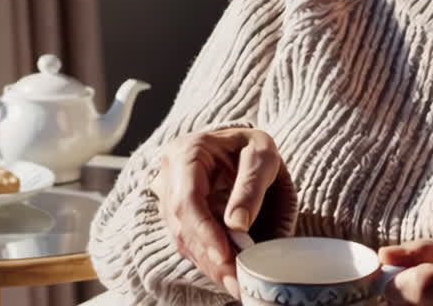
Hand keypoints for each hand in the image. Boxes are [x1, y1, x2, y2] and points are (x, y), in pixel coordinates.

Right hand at [149, 128, 295, 298]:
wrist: (247, 150)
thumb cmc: (255, 148)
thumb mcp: (262, 155)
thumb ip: (251, 185)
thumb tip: (237, 225)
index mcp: (187, 151)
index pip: (187, 197)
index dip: (203, 230)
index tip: (224, 255)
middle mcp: (170, 175)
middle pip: (181, 223)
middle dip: (209, 255)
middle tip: (236, 279)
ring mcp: (170, 197)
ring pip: (182, 238)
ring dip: (208, 264)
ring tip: (235, 284)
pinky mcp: (177, 217)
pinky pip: (188, 243)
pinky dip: (208, 261)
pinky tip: (227, 275)